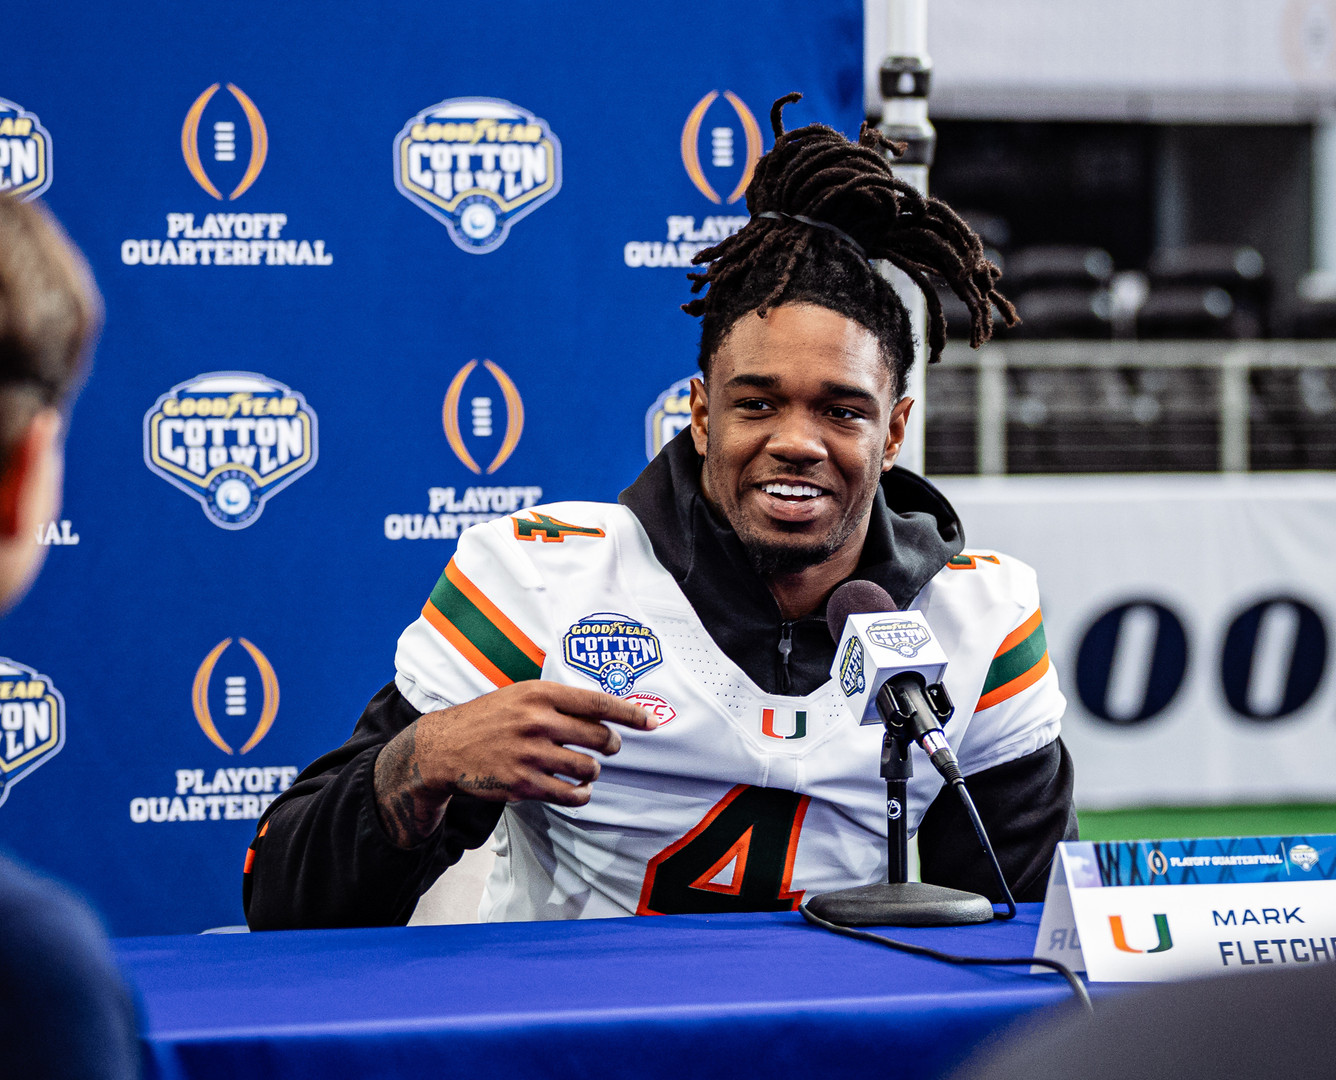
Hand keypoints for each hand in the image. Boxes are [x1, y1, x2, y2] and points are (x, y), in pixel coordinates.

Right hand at [373, 681, 655, 847]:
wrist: (444, 748)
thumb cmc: (488, 718)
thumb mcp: (520, 695)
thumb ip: (558, 702)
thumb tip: (605, 714)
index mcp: (539, 694)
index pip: (597, 702)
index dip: (629, 714)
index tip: (651, 722)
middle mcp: (537, 721)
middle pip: (600, 737)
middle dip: (611, 745)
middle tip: (608, 747)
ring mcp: (530, 754)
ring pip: (587, 768)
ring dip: (592, 771)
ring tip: (585, 768)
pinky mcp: (523, 784)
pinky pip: (569, 794)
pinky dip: (580, 795)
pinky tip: (578, 791)